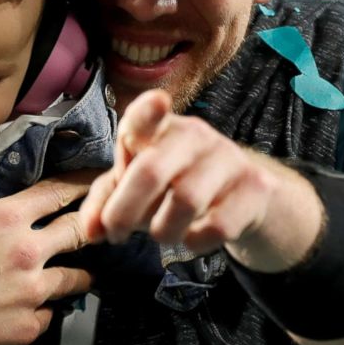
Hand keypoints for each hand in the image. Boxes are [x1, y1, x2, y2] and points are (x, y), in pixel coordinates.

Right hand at [0, 116, 95, 344]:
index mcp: (6, 218)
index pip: (60, 192)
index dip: (81, 184)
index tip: (97, 180)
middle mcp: (26, 253)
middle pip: (79, 232)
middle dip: (89, 227)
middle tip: (98, 225)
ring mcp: (29, 293)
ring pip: (74, 279)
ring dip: (75, 274)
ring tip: (76, 273)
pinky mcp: (24, 329)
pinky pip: (50, 317)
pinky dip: (44, 311)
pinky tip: (35, 308)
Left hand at [79, 89, 321, 269]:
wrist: (244, 197)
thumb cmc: (176, 184)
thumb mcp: (137, 186)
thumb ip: (106, 202)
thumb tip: (90, 231)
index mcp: (160, 128)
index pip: (149, 114)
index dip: (150, 110)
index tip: (158, 102)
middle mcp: (194, 135)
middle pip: (152, 171)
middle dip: (124, 210)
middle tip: (116, 233)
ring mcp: (227, 158)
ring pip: (185, 201)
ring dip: (163, 230)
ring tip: (162, 233)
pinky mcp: (254, 187)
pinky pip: (218, 225)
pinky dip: (196, 242)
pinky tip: (193, 238)